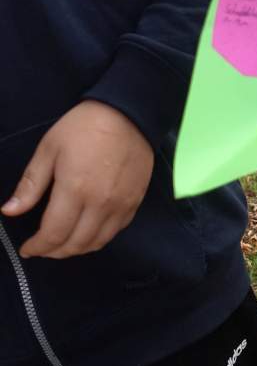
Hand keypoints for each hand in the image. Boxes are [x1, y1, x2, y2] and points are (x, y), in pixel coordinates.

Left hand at [2, 101, 154, 258]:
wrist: (129, 113)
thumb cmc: (83, 127)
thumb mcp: (49, 149)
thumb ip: (30, 184)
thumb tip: (9, 211)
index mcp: (74, 190)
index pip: (54, 233)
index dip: (37, 247)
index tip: (28, 249)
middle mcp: (100, 204)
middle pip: (76, 244)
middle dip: (55, 251)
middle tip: (43, 248)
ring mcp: (121, 205)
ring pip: (98, 242)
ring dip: (77, 249)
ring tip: (63, 244)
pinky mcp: (135, 202)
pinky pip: (116, 231)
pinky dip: (98, 238)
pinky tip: (88, 231)